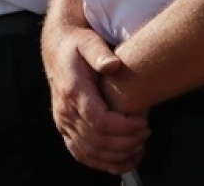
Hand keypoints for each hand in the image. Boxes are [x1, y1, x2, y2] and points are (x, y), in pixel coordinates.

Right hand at [42, 15, 149, 173]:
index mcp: (72, 91)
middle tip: (146, 132)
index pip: (99, 121)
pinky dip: (102, 162)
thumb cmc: (77, 44)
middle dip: (126, 142)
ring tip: (139, 146)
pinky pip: (81, 153)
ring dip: (117, 155)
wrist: (57, 48)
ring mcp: (63, 121)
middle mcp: (64, 110)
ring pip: (89, 152)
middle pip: (97, 140)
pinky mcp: (64, 128)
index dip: (124, 128)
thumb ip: (99, 53)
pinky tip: (121, 161)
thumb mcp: (88, 41)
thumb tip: (113, 65)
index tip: (143, 122)